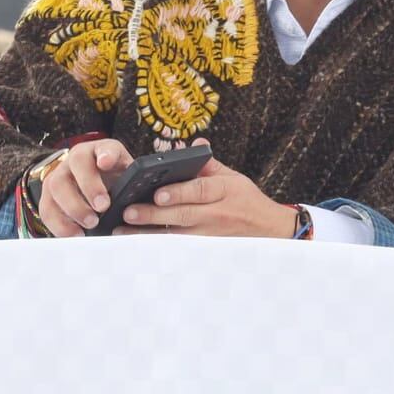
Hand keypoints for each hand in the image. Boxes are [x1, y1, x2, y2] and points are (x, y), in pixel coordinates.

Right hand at [36, 137, 133, 236]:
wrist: (96, 185)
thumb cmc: (114, 181)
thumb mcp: (128, 176)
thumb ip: (132, 182)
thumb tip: (138, 196)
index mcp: (101, 150)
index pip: (105, 147)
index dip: (106, 154)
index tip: (106, 163)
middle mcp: (76, 158)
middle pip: (76, 164)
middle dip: (89, 186)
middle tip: (103, 207)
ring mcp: (59, 175)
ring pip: (56, 186)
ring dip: (73, 208)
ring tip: (91, 224)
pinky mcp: (48, 196)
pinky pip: (47, 209)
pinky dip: (59, 224)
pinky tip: (75, 235)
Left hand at [114, 157, 295, 238]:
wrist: (269, 231)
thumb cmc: (248, 201)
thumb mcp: (234, 178)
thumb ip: (209, 164)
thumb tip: (195, 143)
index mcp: (224, 191)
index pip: (200, 190)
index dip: (179, 192)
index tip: (157, 192)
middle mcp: (217, 214)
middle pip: (183, 215)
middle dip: (154, 214)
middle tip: (128, 211)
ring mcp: (211, 236)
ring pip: (176, 236)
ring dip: (148, 234)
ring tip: (123, 230)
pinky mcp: (205, 250)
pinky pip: (178, 249)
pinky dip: (156, 247)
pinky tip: (136, 245)